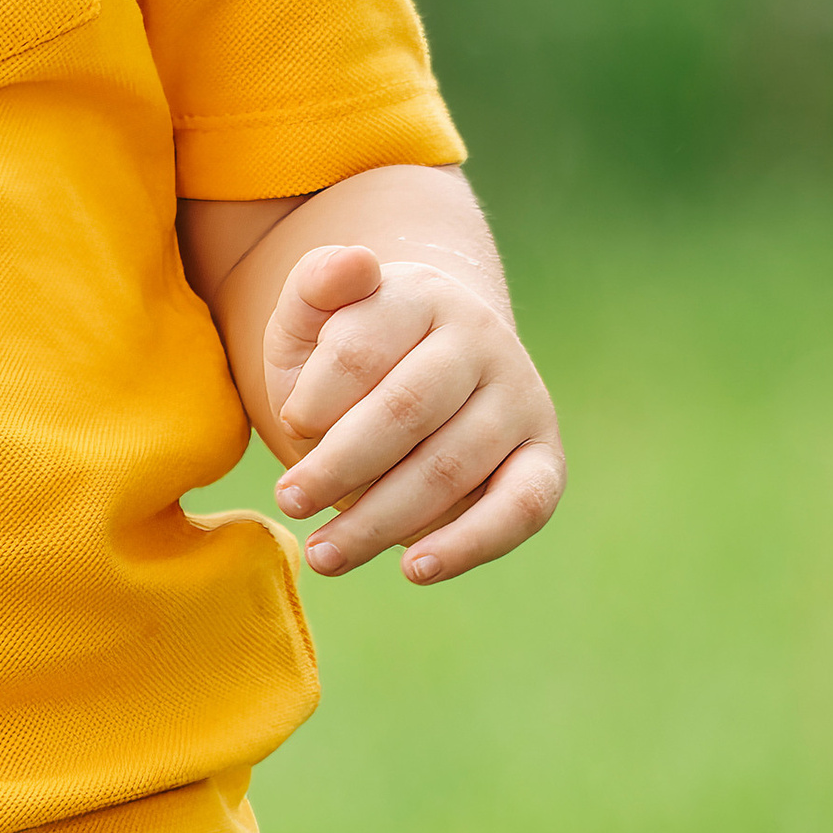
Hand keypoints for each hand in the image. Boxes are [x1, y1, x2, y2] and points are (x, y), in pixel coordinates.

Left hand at [266, 244, 562, 586]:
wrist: (422, 370)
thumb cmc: (351, 351)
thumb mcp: (314, 316)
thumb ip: (316, 286)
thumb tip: (353, 263)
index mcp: (421, 296)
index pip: (362, 349)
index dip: (317, 397)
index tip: (290, 425)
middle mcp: (482, 341)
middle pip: (405, 410)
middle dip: (339, 466)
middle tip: (289, 501)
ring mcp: (520, 400)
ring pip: (450, 467)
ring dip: (380, 520)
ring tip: (323, 554)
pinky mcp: (543, 459)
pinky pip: (521, 508)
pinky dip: (468, 544)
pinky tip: (413, 569)